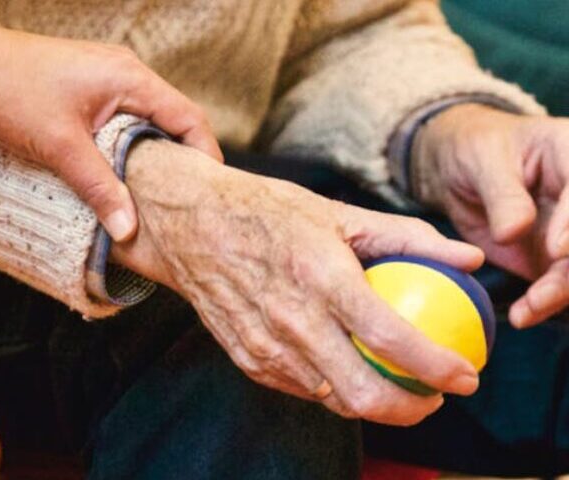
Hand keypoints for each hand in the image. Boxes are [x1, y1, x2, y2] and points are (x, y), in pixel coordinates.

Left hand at [0, 7, 221, 241]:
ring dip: (161, 153)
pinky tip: (131, 171)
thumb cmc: (11, 90)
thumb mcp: (60, 145)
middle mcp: (129, 74)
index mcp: (131, 79)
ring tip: (163, 191)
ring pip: (155, 121)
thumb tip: (128, 229)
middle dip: (187, 159)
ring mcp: (114, 78)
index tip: (210, 190)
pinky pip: (133, 119)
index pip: (189, 118)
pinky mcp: (98, 88)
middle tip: (189, 198)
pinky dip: (139, 145)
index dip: (206, 155)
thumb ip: (99, 187)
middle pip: (177, 120)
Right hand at [113, 140, 483, 425]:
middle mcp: (292, 320)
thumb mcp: (338, 212)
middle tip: (433, 395)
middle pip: (363, 394)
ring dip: (374, 403)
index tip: (465, 376)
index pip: (391, 338)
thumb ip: (408, 237)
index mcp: (321, 277)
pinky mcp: (247, 359)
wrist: (191, 225)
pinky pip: (302, 389)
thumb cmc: (266, 212)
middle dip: (412, 409)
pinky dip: (333, 388)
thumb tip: (468, 258)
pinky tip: (346, 367)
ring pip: (333, 400)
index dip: (438, 367)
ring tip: (395, 384)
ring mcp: (265, 346)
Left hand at [414, 104, 568, 327]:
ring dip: (560, 293)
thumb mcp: (483, 160)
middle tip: (543, 294)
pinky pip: (558, 285)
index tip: (556, 250)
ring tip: (528, 310)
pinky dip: (544, 304)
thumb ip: (503, 194)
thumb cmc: (475, 150)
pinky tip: (523, 315)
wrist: (459, 169)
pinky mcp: (554, 258)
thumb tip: (514, 232)